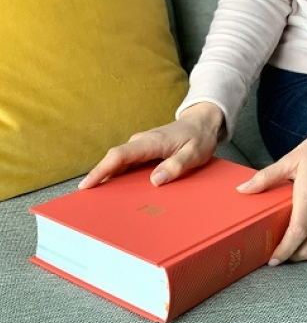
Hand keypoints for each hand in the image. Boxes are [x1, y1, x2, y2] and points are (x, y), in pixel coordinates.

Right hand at [78, 102, 223, 188]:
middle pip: (114, 159)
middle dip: (99, 177)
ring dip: (109, 177)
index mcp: (151, 142)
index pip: (120, 155)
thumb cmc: (199, 138)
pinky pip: (128, 162)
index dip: (101, 170)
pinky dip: (120, 174)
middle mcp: (142, 141)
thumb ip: (176, 166)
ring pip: (120, 162)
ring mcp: (142, 145)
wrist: (202, 122)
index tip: (87, 185)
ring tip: (99, 199)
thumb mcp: (194, 153)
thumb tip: (155, 181)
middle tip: (88, 200)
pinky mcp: (145, 149)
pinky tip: (118, 189)